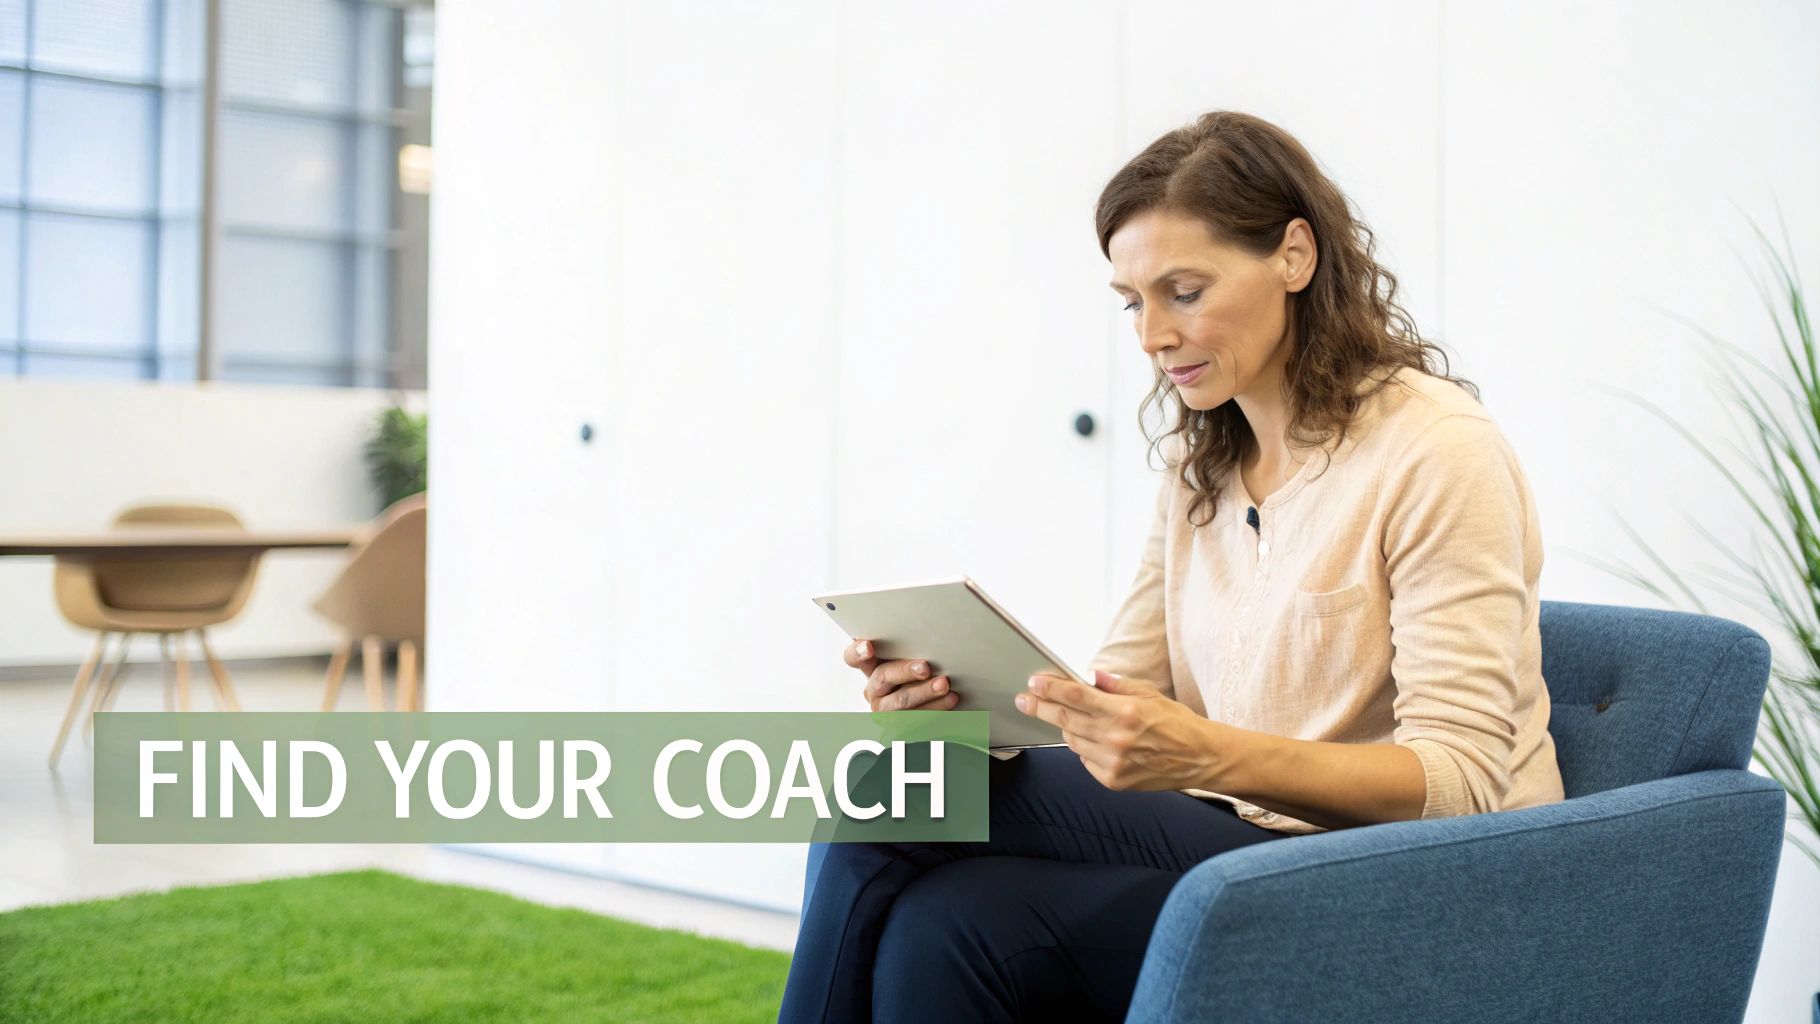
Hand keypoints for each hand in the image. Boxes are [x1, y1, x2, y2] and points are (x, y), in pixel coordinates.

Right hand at [844, 638, 960, 712]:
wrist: (934, 705)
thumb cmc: (921, 674)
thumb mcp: (912, 658)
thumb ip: (911, 647)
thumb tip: (931, 633)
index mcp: (871, 666)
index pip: (853, 657)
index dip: (858, 651)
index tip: (869, 647)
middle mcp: (874, 689)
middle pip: (882, 676)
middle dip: (905, 671)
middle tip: (925, 667)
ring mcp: (885, 710)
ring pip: (900, 701)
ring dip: (924, 692)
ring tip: (943, 684)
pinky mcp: (900, 728)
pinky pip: (916, 718)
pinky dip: (936, 707)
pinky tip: (951, 698)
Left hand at [1015, 669, 1218, 791]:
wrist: (1199, 758)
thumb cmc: (1176, 722)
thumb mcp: (1149, 693)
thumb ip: (1114, 685)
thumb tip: (1088, 675)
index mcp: (1125, 712)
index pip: (1076, 697)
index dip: (1051, 689)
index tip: (1034, 683)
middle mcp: (1115, 739)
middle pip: (1065, 720)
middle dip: (1040, 707)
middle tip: (1024, 700)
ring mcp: (1112, 763)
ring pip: (1072, 740)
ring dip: (1067, 727)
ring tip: (1077, 719)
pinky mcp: (1112, 780)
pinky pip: (1084, 759)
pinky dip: (1085, 747)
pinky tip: (1099, 740)